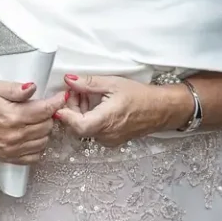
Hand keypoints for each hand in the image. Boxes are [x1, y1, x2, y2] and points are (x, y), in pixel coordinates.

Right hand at [0, 81, 64, 163]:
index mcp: (12, 116)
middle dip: (49, 115)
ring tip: (35, 121)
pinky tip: (31, 136)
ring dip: (44, 130)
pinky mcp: (9, 157)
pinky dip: (37, 146)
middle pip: (47, 126)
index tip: (61, 97)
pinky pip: (34, 156)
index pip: (45, 110)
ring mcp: (13, 149)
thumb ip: (15, 89)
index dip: (57, 102)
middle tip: (43, 107)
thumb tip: (33, 87)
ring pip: (44, 141)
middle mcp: (15, 135)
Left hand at [54, 74, 189, 148]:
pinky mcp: (111, 141)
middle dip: (72, 109)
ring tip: (88, 96)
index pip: (77, 125)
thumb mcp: (113, 83)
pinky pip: (93, 131)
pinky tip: (96, 106)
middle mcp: (106, 134)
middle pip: (77, 127)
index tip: (60, 101)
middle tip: (76, 92)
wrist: (160, 109)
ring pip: (84, 129)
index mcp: (106, 119)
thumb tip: (69, 80)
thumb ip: (88, 83)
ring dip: (80, 113)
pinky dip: (90, 118)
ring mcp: (109, 140)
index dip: (65, 114)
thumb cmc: (140, 96)